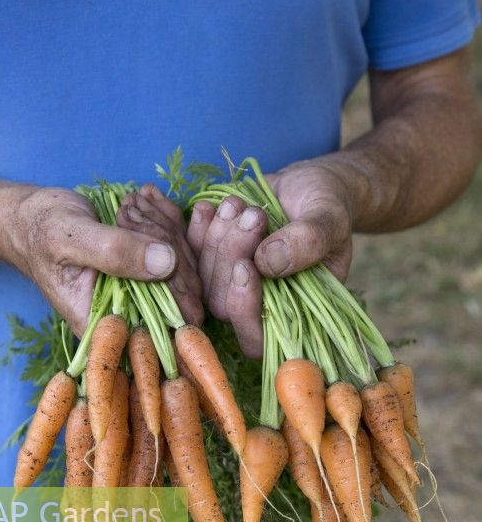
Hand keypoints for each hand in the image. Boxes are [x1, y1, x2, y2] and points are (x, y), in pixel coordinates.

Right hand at [0, 185, 195, 335]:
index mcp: (109, 324)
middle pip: (183, 295)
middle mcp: (131, 315)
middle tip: (132, 212)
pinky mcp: (151, 270)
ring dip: (167, 227)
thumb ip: (115, 252)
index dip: (177, 290)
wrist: (32, 216)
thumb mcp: (73, 238)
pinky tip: (146, 197)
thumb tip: (167, 262)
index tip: (160, 248)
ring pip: (186, 269)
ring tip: (133, 202)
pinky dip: (168, 218)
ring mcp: (145, 293)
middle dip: (170, 247)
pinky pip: (180, 249)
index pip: (166, 326)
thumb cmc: (41, 230)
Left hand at [187, 161, 353, 357]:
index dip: (245, 310)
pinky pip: (191, 257)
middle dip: (231, 258)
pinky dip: (196, 231)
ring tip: (238, 205)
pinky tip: (208, 207)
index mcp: (294, 310)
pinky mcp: (213, 260)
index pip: (258, 337)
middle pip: (223, 306)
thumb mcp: (329, 219)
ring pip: (204, 280)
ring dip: (215, 241)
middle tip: (253, 216)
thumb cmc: (326, 205)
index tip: (246, 266)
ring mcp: (231, 283)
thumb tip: (268, 263)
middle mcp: (259, 304)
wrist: (307, 183)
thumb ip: (308, 241)